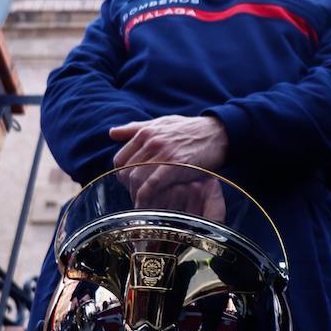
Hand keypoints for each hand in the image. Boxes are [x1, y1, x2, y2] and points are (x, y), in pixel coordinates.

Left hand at [109, 116, 228, 214]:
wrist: (218, 133)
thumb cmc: (191, 129)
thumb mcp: (162, 122)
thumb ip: (136, 128)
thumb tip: (111, 133)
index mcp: (145, 132)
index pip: (120, 160)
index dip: (122, 175)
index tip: (130, 185)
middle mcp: (151, 142)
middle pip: (126, 172)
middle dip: (129, 188)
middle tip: (138, 198)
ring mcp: (163, 154)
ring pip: (136, 179)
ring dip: (137, 195)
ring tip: (144, 205)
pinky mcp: (175, 166)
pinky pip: (151, 185)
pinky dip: (145, 198)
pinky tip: (147, 208)